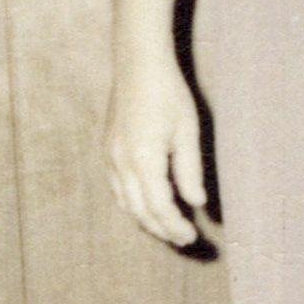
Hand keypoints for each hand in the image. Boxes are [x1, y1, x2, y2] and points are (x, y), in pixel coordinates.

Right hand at [105, 57, 207, 245]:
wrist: (138, 65)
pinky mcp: (108, 150)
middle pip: (140, 212)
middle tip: (184, 239)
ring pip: (125, 203)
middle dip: (162, 229)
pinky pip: (117, 189)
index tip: (192, 236)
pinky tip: (148, 204)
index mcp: (144, 160)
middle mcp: (121, 163)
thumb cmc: (168, 94)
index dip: (175, 227)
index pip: (160, 207)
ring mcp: (110, 157)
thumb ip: (190, 170)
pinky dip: (133, 204)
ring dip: (146, 219)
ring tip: (168, 227)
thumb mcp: (187, 131)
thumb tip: (195, 202)